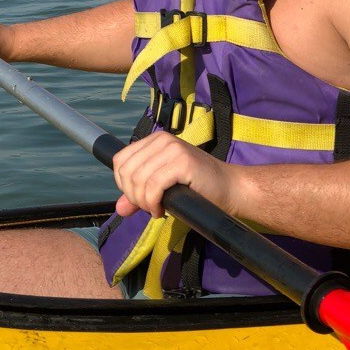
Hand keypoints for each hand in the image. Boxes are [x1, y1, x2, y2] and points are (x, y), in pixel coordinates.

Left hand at [112, 132, 240, 218]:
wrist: (230, 188)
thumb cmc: (197, 187)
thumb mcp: (163, 188)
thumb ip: (140, 194)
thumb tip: (119, 208)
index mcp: (155, 140)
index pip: (120, 160)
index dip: (123, 184)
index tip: (139, 198)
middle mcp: (163, 139)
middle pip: (127, 171)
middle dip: (133, 196)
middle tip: (149, 207)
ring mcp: (174, 149)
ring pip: (139, 179)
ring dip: (143, 202)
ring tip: (156, 209)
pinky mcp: (183, 162)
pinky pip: (153, 186)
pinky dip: (153, 203)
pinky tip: (162, 210)